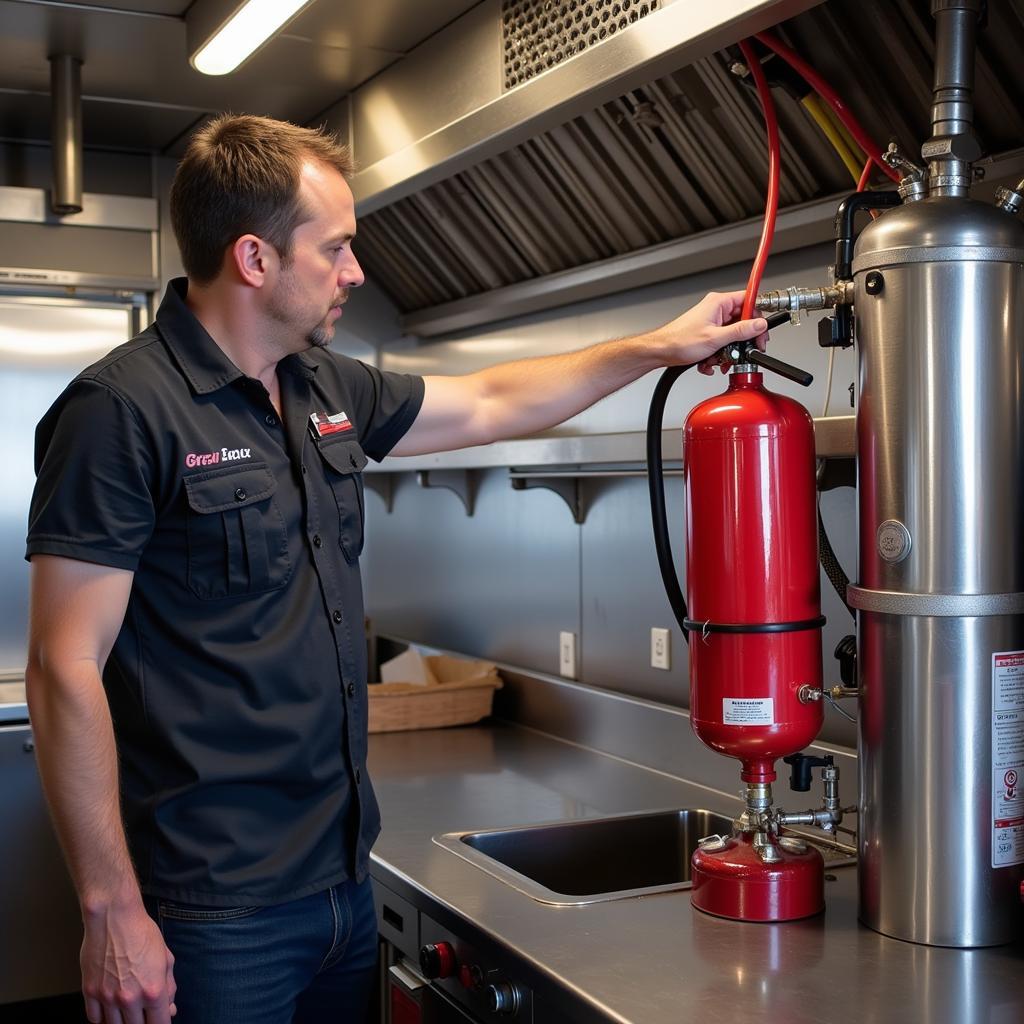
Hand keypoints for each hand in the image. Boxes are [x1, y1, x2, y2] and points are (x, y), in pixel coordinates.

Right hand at [81, 900, 175, 1022]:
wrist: (113, 918)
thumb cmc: (141, 932)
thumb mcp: (165, 958)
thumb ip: (169, 987)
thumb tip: (169, 1008)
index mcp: (153, 990)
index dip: (161, 1023)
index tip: (160, 1019)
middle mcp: (129, 998)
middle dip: (143, 1022)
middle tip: (144, 1013)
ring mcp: (107, 997)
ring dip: (123, 1021)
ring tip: (128, 1011)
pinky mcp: (90, 992)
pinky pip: (95, 1019)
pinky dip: (103, 1019)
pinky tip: (110, 1011)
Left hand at [653, 291, 768, 375]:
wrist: (660, 351)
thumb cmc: (679, 341)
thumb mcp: (716, 338)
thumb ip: (741, 331)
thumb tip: (760, 325)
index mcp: (718, 303)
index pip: (749, 300)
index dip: (758, 316)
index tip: (761, 331)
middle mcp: (716, 309)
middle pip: (742, 321)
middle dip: (742, 340)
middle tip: (746, 351)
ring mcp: (711, 322)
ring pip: (732, 335)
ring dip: (729, 351)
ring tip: (721, 359)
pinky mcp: (707, 334)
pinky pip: (722, 342)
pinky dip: (719, 354)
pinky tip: (711, 362)